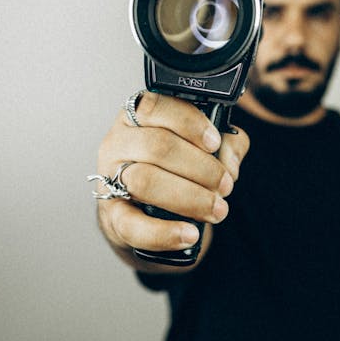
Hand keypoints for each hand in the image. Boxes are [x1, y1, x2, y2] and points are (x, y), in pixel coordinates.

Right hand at [95, 92, 249, 269]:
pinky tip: (188, 234)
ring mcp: (110, 177)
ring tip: (216, 209)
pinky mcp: (111, 214)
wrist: (144, 207)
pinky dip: (164, 232)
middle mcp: (119, 141)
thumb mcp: (202, 144)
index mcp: (138, 115)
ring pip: (144, 181)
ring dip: (189, 197)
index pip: (156, 106)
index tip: (215, 142)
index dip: (190, 124)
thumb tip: (229, 163)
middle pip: (157, 146)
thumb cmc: (174, 166)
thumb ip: (226, 143)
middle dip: (200, 168)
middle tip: (225, 185)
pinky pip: (132, 224)